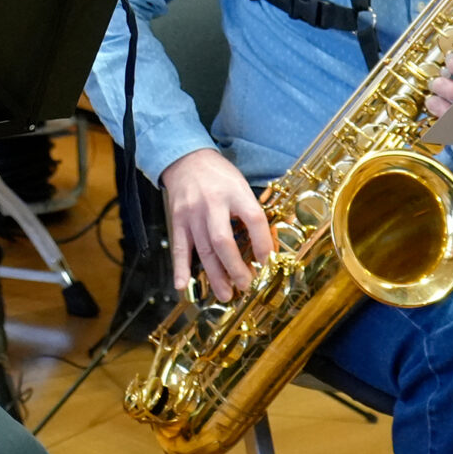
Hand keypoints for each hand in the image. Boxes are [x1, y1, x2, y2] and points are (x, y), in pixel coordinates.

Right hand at [158, 147, 272, 301]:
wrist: (186, 159)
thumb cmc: (219, 175)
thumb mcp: (242, 184)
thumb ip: (254, 210)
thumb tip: (275, 237)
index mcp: (235, 192)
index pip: (253, 219)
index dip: (263, 243)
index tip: (268, 261)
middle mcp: (212, 203)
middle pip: (223, 241)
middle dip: (235, 268)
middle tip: (246, 285)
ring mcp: (192, 213)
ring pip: (203, 249)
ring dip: (215, 275)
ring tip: (226, 294)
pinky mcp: (177, 220)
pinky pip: (179, 247)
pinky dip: (180, 268)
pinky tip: (182, 285)